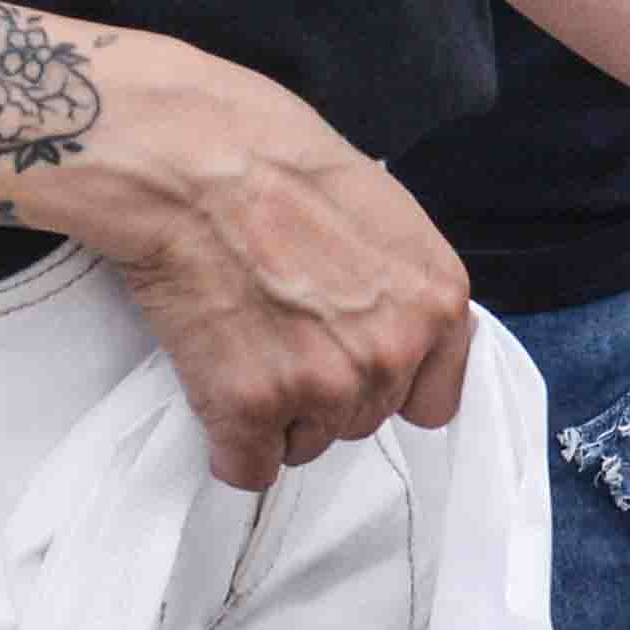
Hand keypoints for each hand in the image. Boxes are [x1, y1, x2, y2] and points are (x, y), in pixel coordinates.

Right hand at [60, 44, 478, 489]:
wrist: (192, 162)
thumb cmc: (278, 164)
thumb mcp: (386, 212)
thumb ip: (402, 287)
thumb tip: (391, 326)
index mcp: (438, 304)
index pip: (430, 402)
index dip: (384, 385)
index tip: (350, 366)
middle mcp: (394, 353)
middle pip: (360, 420)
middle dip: (321, 391)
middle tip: (275, 331)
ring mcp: (325, 385)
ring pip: (306, 444)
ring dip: (275, 415)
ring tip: (241, 343)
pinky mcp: (252, 407)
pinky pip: (249, 467)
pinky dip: (228, 442)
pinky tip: (214, 389)